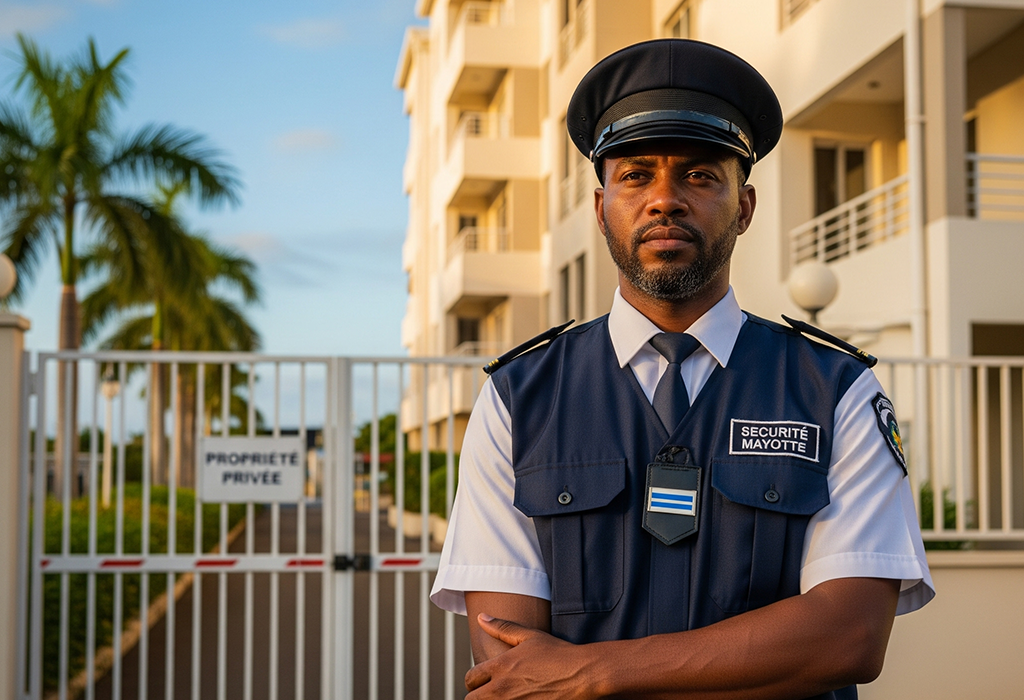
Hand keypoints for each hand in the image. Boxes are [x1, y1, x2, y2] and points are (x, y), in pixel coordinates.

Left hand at [465, 614, 598, 698]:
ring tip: (504, 697)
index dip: (474, 680)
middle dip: (478, 696)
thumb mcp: (530, 636)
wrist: (583, 674)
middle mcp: (503, 688)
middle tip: (489, 693)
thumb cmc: (559, 654)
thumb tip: (482, 617)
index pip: (470, 678)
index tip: (483, 681)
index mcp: (500, 666)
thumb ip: (502, 627)